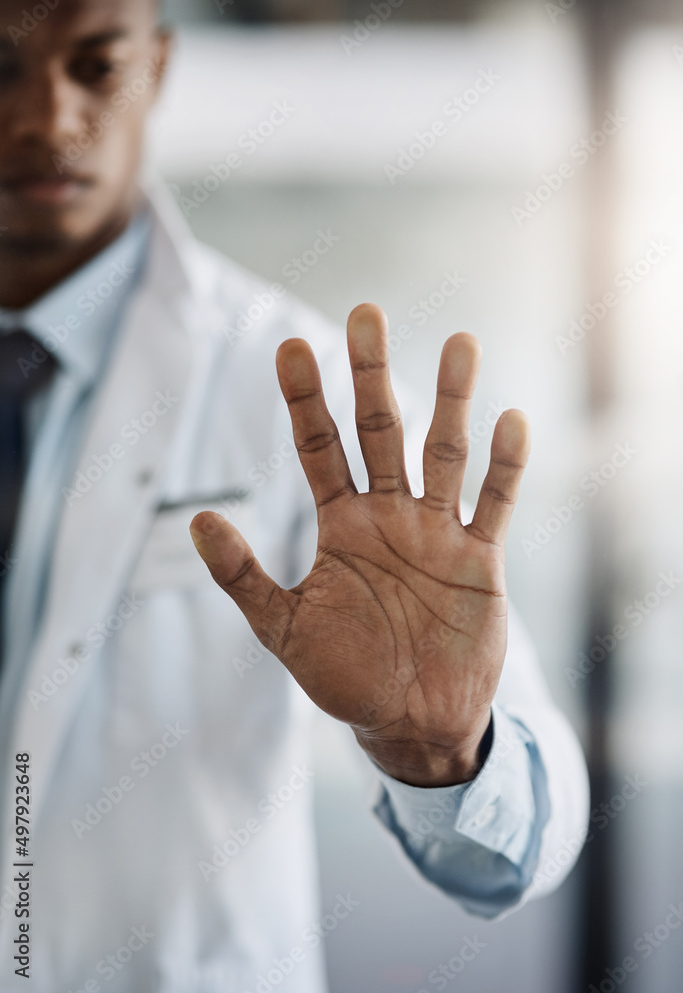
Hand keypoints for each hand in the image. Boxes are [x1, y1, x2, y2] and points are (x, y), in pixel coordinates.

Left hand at [190, 304, 529, 786]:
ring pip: (445, 452)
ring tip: (459, 342)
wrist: (412, 722)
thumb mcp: (284, 627)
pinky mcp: (481, 558)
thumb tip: (195, 518)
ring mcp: (437, 532)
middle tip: (364, 314)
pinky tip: (510, 420)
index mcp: (341, 524)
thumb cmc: (346, 677)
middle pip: (381, 430)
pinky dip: (504, 466)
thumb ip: (243, 575)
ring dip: (453, 400)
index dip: (305, 400)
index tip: (290, 347)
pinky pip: (494, 502)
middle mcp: (389, 515)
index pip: (319, 448)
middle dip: (371, 374)